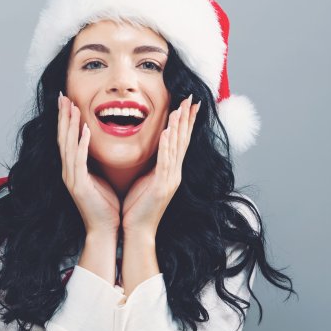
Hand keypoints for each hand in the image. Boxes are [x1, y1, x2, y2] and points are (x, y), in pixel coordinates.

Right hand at [58, 92, 119, 234]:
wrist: (105, 229)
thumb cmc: (106, 205)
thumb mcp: (100, 177)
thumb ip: (96, 162)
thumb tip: (100, 147)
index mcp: (74, 169)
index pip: (67, 139)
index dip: (66, 120)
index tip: (67, 100)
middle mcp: (69, 171)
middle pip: (63, 138)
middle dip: (63, 116)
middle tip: (62, 96)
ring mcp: (72, 178)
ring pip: (68, 146)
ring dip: (69, 125)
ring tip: (71, 107)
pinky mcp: (79, 186)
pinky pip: (79, 161)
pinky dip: (81, 144)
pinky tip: (84, 130)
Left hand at [121, 95, 199, 236]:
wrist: (137, 232)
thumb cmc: (138, 208)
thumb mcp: (146, 181)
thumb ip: (152, 166)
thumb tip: (152, 152)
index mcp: (170, 172)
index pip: (180, 142)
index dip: (185, 123)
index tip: (189, 105)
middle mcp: (174, 173)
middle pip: (183, 141)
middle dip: (187, 119)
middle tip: (192, 99)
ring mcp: (170, 180)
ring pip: (176, 148)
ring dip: (179, 127)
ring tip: (181, 109)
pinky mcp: (162, 186)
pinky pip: (165, 161)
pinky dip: (167, 145)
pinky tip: (168, 132)